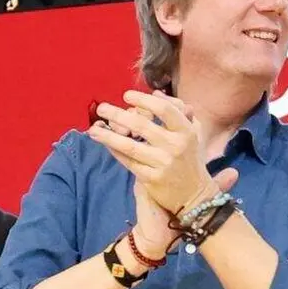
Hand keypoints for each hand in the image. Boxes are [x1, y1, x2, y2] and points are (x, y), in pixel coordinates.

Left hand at [88, 90, 237, 214]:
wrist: (194, 195)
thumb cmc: (190, 158)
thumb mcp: (192, 132)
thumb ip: (178, 110)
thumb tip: (155, 93)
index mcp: (186, 131)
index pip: (164, 109)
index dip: (143, 99)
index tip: (126, 95)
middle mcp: (176, 146)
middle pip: (141, 125)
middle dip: (117, 114)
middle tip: (101, 108)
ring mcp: (163, 164)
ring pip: (129, 146)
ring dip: (108, 136)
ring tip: (93, 129)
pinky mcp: (152, 179)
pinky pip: (128, 162)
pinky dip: (115, 151)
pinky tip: (105, 143)